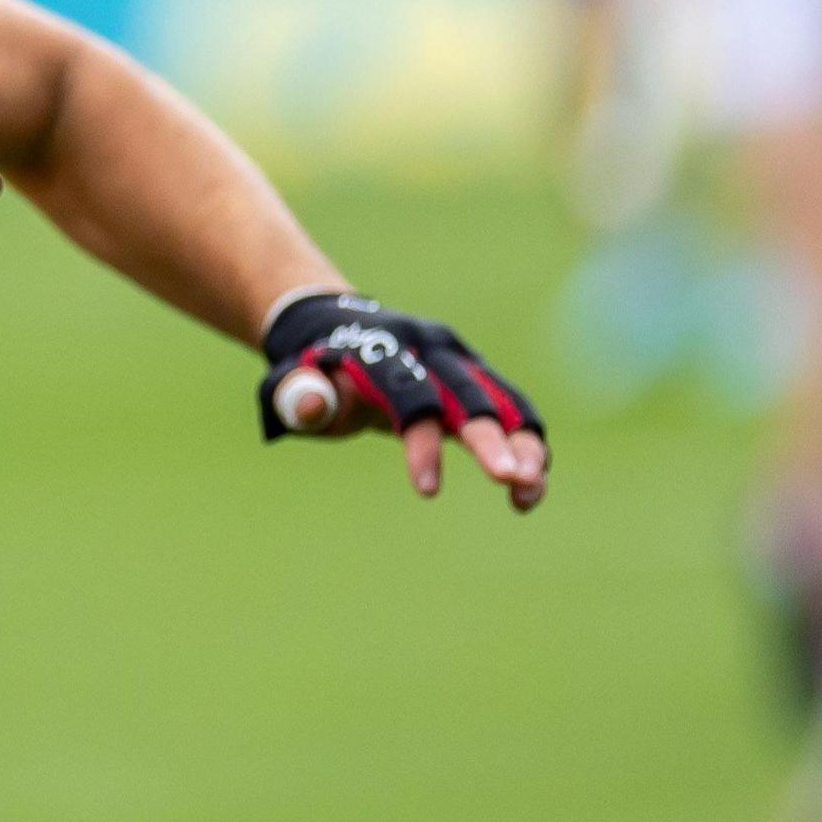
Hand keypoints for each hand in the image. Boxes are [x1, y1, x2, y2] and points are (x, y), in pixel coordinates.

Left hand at [260, 291, 549, 509]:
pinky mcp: (475, 378)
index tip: (428, 491)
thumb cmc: (314, 370)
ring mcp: (458, 361)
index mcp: (381, 350)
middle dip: (490, 437)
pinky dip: (527, 447)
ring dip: (524, 443)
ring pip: (503, 399)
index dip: (420, 442)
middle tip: (509, 479)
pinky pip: (513, 411)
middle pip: (467, 393)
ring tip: (529, 491)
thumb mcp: (291, 382)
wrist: (338, 329)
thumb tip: (315, 405)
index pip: (407, 394)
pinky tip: (528, 493)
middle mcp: (428, 349)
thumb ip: (298, 395)